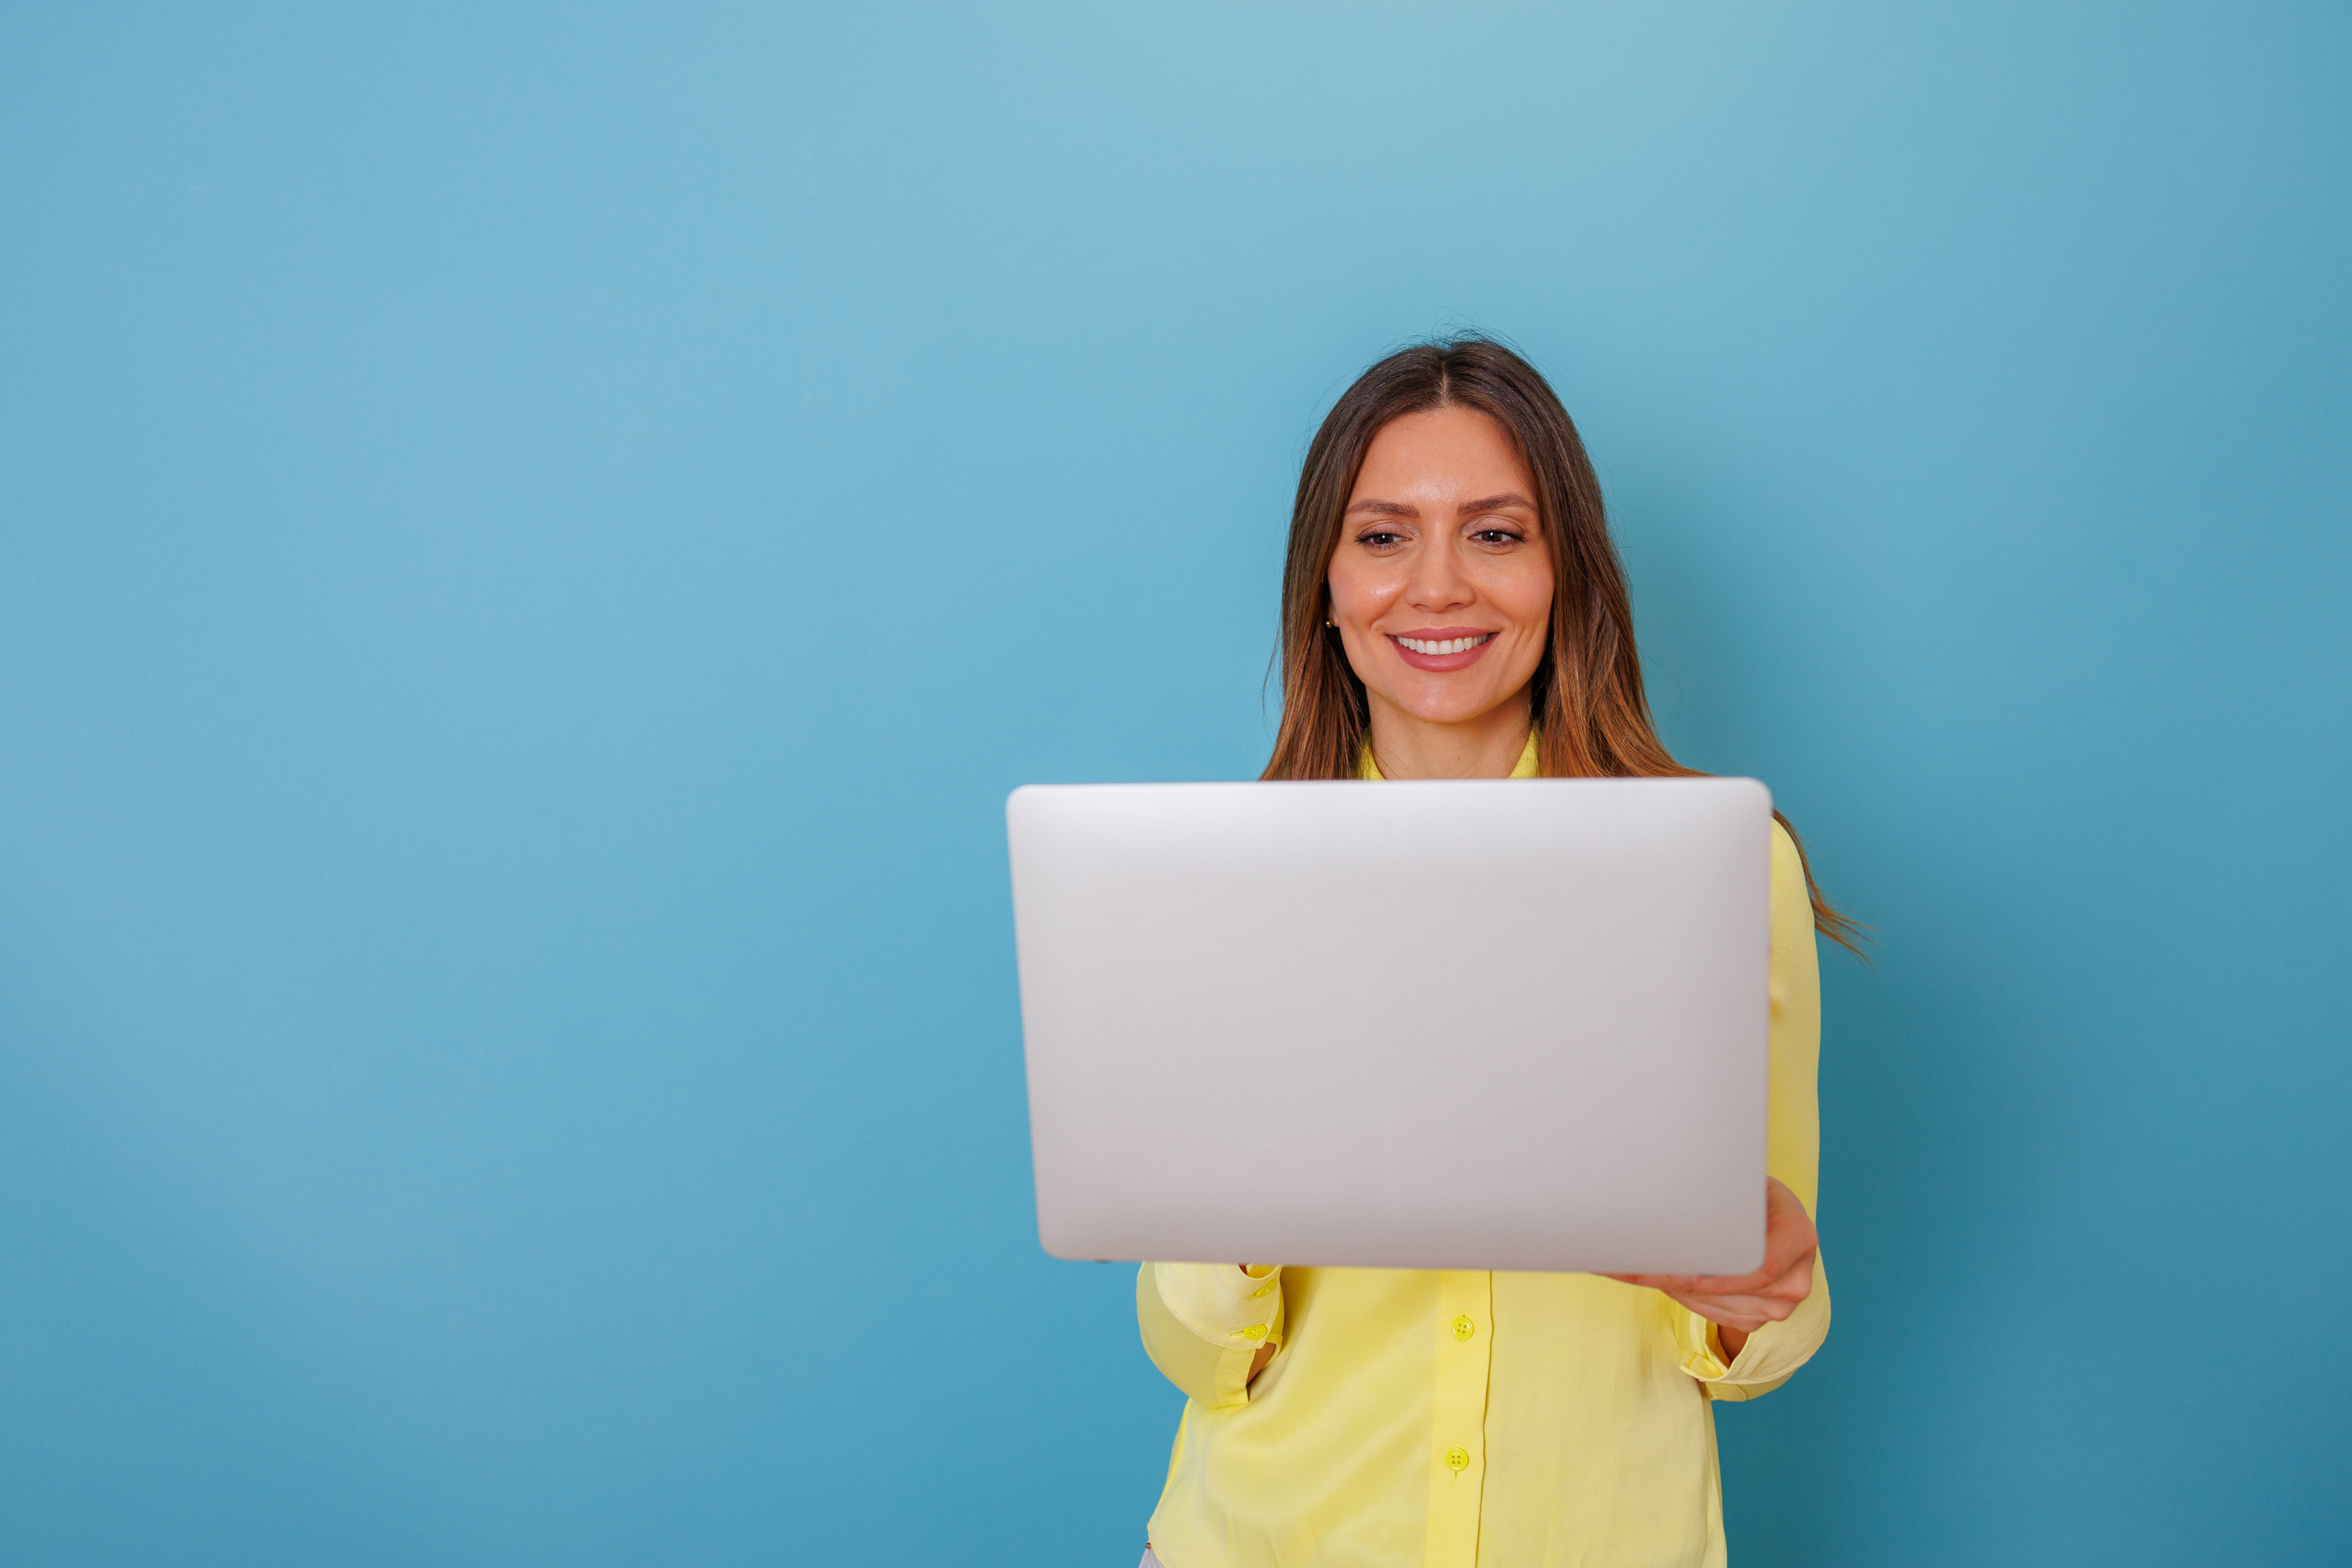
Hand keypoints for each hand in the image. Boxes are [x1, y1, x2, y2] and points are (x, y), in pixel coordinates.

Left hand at [1607, 1177, 1816, 1361]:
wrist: (1774, 1221)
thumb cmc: (1754, 1196)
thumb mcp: (1747, 1183)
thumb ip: (1722, 1193)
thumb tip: (1670, 1193)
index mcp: (1798, 1237)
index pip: (1760, 1266)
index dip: (1717, 1275)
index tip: (1675, 1271)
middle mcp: (1794, 1279)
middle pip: (1729, 1290)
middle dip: (1674, 1279)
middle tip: (1631, 1265)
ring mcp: (1777, 1305)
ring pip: (1713, 1304)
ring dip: (1668, 1288)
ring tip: (1630, 1268)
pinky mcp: (1755, 1319)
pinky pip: (1710, 1313)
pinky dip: (1679, 1296)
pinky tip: (1653, 1278)